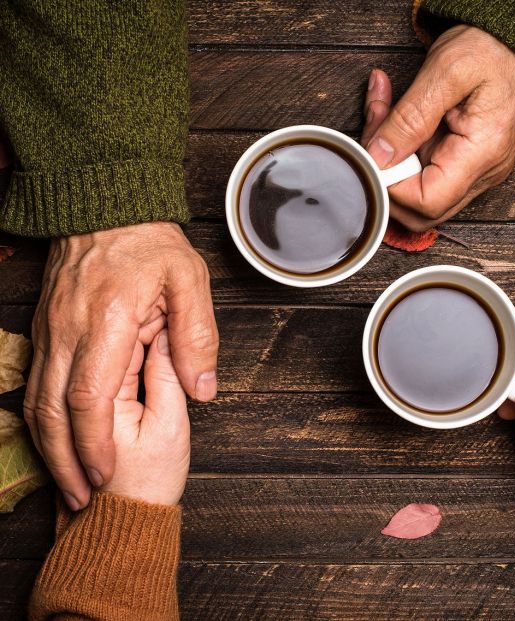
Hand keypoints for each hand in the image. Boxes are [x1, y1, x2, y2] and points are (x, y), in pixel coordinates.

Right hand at [24, 222, 217, 509]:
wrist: (104, 208)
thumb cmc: (151, 244)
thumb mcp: (190, 279)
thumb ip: (198, 335)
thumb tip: (204, 389)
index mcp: (107, 320)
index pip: (90, 394)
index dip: (94, 442)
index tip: (106, 473)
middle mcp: (68, 330)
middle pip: (53, 409)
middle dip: (65, 460)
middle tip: (84, 498)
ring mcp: (50, 331)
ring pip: (37, 401)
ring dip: (50, 447)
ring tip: (69, 483)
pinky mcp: (46, 331)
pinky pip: (36, 383)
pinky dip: (44, 421)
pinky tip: (58, 442)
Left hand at [362, 25, 514, 231]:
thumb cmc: (491, 48)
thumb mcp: (445, 70)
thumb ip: (409, 117)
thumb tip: (379, 157)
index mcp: (483, 153)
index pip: (427, 202)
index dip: (392, 186)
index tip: (375, 153)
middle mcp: (483, 173)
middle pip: (421, 211)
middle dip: (386, 178)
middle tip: (374, 132)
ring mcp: (474, 173)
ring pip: (417, 195)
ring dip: (389, 162)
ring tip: (382, 116)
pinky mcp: (463, 165)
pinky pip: (423, 175)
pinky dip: (399, 152)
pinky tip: (392, 121)